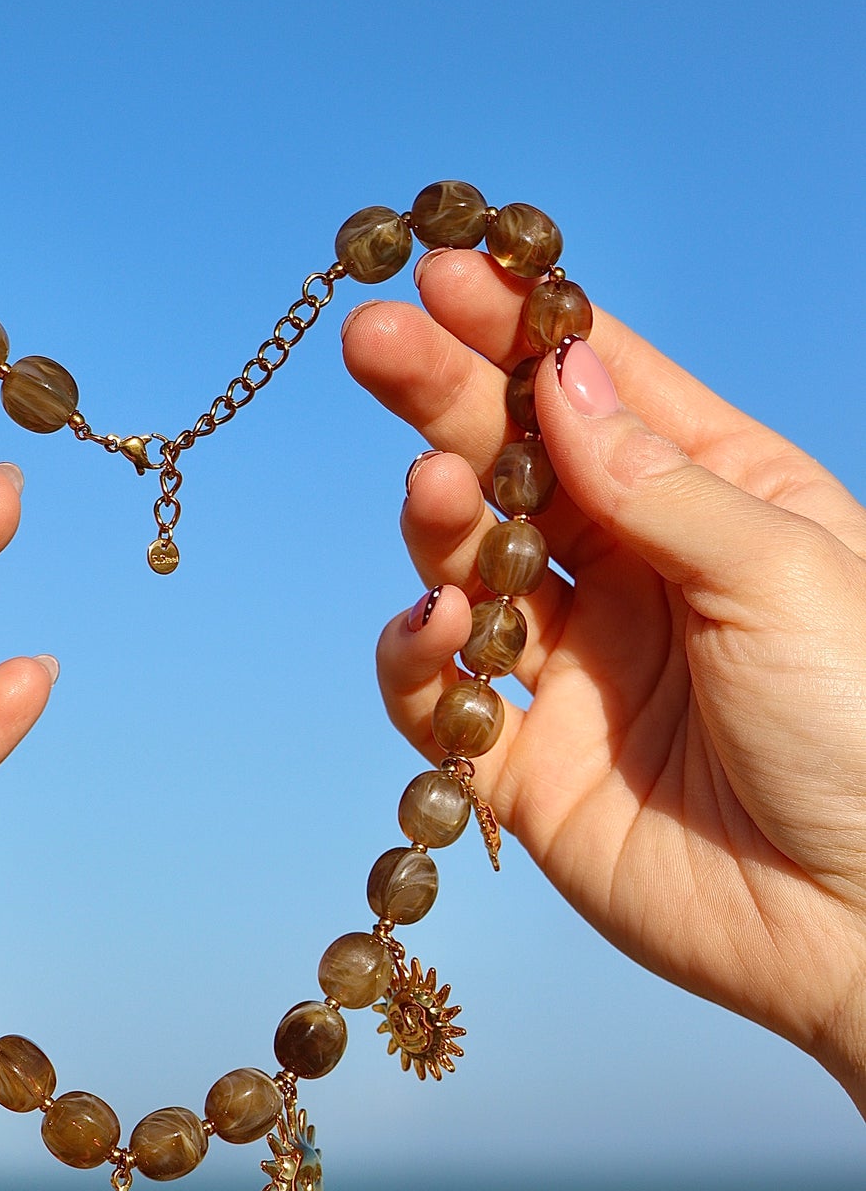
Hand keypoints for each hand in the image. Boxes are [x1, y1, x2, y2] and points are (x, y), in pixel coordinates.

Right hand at [345, 253, 865, 1110]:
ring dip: (439, 522)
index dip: (522, 328)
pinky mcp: (524, 770)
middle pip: (517, 462)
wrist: (862, 923)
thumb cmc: (864, 731)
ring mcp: (578, 671)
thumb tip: (561, 373)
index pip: (601, 391)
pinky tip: (432, 626)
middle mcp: (638, 573)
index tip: (450, 267)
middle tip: (374, 340)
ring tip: (436, 494)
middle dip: (445, 396)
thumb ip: (655, 481)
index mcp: (719, 502)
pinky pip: (440, 695)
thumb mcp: (781, 574)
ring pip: (468, 568)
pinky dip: (417, 658)